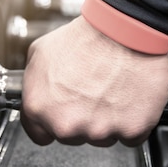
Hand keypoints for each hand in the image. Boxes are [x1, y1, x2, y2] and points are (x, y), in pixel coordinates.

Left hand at [21, 15, 167, 146]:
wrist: (126, 29)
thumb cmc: (88, 36)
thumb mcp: (40, 51)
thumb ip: (34, 82)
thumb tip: (38, 93)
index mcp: (40, 107)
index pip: (40, 134)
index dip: (51, 122)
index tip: (62, 114)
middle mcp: (67, 124)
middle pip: (73, 137)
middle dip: (81, 119)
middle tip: (93, 92)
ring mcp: (100, 130)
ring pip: (102, 138)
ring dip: (108, 121)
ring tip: (112, 90)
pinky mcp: (131, 130)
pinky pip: (131, 136)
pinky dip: (133, 121)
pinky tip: (130, 98)